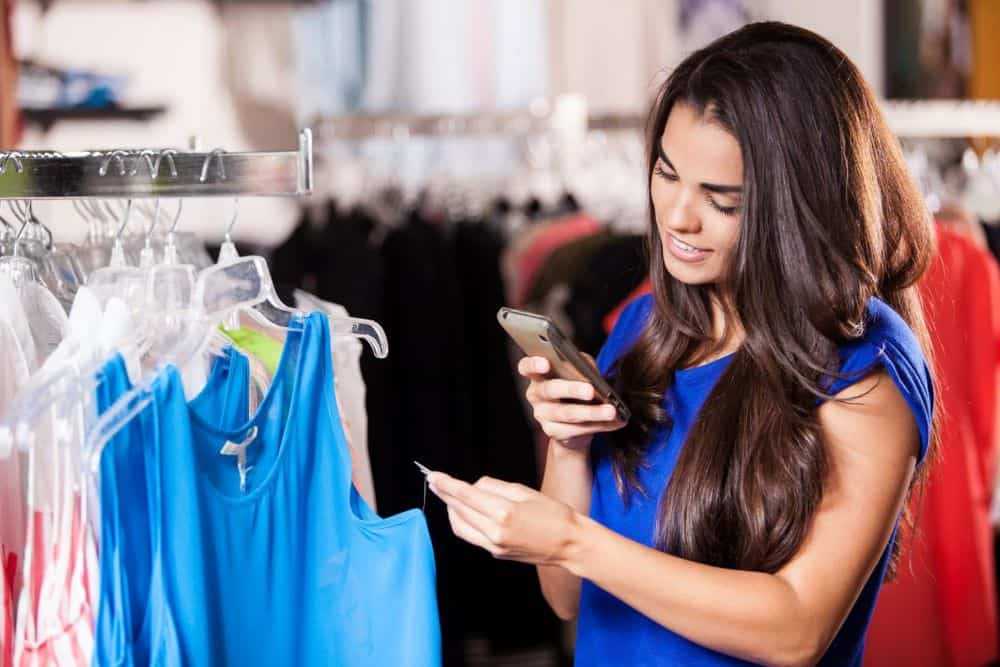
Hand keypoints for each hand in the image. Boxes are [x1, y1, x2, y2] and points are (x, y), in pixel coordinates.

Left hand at [427, 472, 578, 565]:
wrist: (569, 543)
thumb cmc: (553, 514)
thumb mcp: (524, 491)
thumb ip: (495, 487)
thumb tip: (474, 487)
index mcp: (504, 512)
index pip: (465, 495)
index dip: (446, 485)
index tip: (433, 476)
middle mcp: (495, 531)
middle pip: (458, 510)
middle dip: (444, 494)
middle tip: (435, 481)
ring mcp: (494, 545)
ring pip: (460, 526)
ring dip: (451, 510)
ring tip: (450, 495)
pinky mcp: (495, 552)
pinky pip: (471, 536)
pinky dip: (464, 522)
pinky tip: (466, 511)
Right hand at [518, 355, 625, 449]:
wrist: (574, 421)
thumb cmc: (575, 387)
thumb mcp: (578, 371)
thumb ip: (582, 365)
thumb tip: (591, 373)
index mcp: (539, 375)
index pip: (527, 366)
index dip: (533, 364)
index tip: (545, 363)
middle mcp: (536, 394)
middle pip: (550, 390)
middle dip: (571, 389)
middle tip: (590, 391)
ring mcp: (542, 415)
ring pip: (567, 413)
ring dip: (591, 412)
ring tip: (611, 411)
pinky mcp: (553, 432)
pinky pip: (577, 429)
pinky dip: (599, 425)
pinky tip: (614, 422)